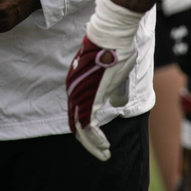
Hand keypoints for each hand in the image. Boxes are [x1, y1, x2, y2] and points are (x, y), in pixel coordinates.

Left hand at [66, 36, 135, 160]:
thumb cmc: (115, 51)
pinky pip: (88, 125)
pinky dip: (95, 139)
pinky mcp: (88, 97)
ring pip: (80, 128)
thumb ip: (114, 90)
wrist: (112, 37)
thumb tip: (117, 103)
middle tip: (101, 153)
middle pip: (75, 123)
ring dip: (92, 144)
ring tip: (104, 154)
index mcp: (77, 84)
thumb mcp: (115, 74)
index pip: (77, 111)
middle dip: (87, 142)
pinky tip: (105, 147)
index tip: (98, 138)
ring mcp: (79, 94)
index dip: (85, 128)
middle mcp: (74, 90)